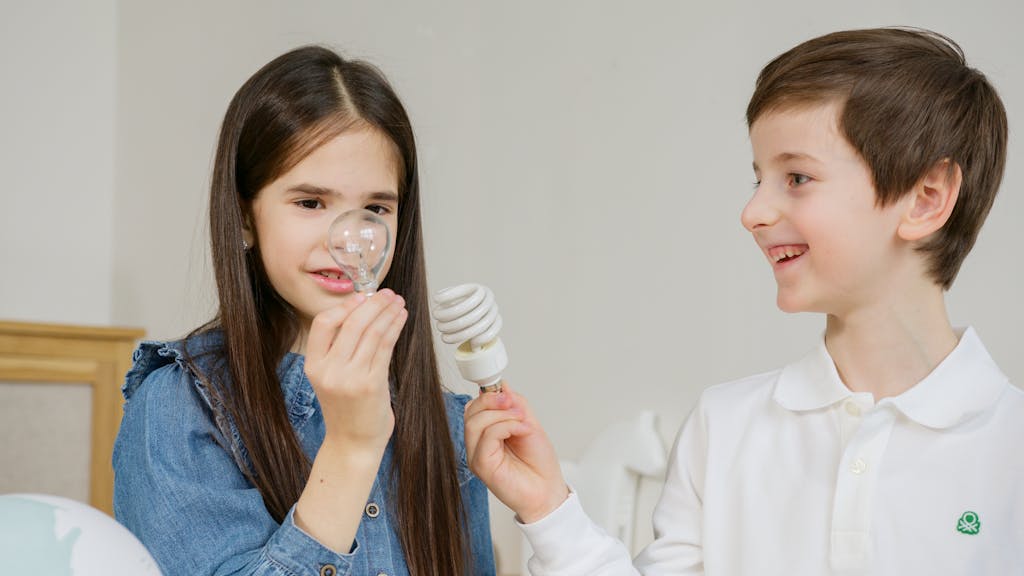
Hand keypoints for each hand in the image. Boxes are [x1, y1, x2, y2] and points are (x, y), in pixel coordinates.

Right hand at [304, 289, 407, 455]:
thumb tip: (363, 312)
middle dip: (373, 304)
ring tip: (398, 302)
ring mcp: (350, 378)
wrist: (353, 444)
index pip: (322, 324)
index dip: (344, 306)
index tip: (362, 296)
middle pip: (352, 324)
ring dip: (388, 313)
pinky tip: (401, 319)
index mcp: (314, 366)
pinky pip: (385, 347)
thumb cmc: (347, 409)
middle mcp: (329, 371)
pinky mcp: (371, 384)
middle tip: (387, 294)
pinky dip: (395, 328)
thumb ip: (340, 350)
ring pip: (372, 333)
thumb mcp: (331, 378)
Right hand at [464, 384, 568, 522]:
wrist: (548, 491)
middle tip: (513, 403)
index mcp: (487, 432)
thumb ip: (515, 405)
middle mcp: (478, 443)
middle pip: (470, 411)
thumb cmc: (539, 463)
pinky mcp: (481, 466)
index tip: (505, 390)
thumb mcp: (529, 424)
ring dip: (502, 415)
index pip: (474, 406)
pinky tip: (521, 431)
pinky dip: (506, 427)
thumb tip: (501, 386)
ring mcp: (477, 455)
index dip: (487, 394)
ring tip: (522, 421)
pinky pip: (486, 437)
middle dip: (492, 400)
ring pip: (475, 422)